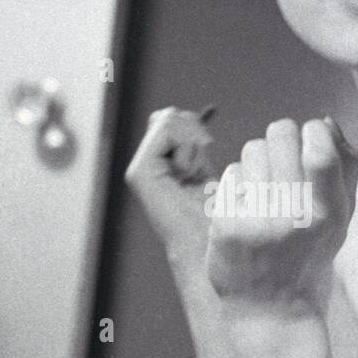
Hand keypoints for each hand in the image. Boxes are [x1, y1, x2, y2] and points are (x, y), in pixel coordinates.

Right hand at [125, 106, 216, 267]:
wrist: (212, 243)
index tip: (207, 150)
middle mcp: (145, 163)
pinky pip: (167, 130)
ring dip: (193, 142)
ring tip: (194, 173)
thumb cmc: (217, 211)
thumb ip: (194, 143)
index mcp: (159, 162)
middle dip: (195, 131)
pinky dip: (186, 147)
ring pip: (170, 118)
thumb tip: (197, 113)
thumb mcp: (206, 167)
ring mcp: (140, 168)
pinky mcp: (140, 172)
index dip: (194, 125)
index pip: (171, 118)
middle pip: (171, 115)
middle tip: (201, 163)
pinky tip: (187, 174)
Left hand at [206, 117, 357, 316]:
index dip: (312, 132)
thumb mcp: (341, 219)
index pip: (319, 147)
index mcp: (329, 212)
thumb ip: (344, 169)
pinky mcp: (225, 225)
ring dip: (257, 164)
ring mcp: (257, 220)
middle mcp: (294, 214)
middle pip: (280, 133)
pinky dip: (237, 187)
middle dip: (281, 142)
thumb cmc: (309, 255)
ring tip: (263, 192)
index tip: (309, 145)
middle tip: (281, 167)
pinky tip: (245, 210)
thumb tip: (324, 122)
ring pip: (251, 149)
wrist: (272, 307)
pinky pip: (229, 175)